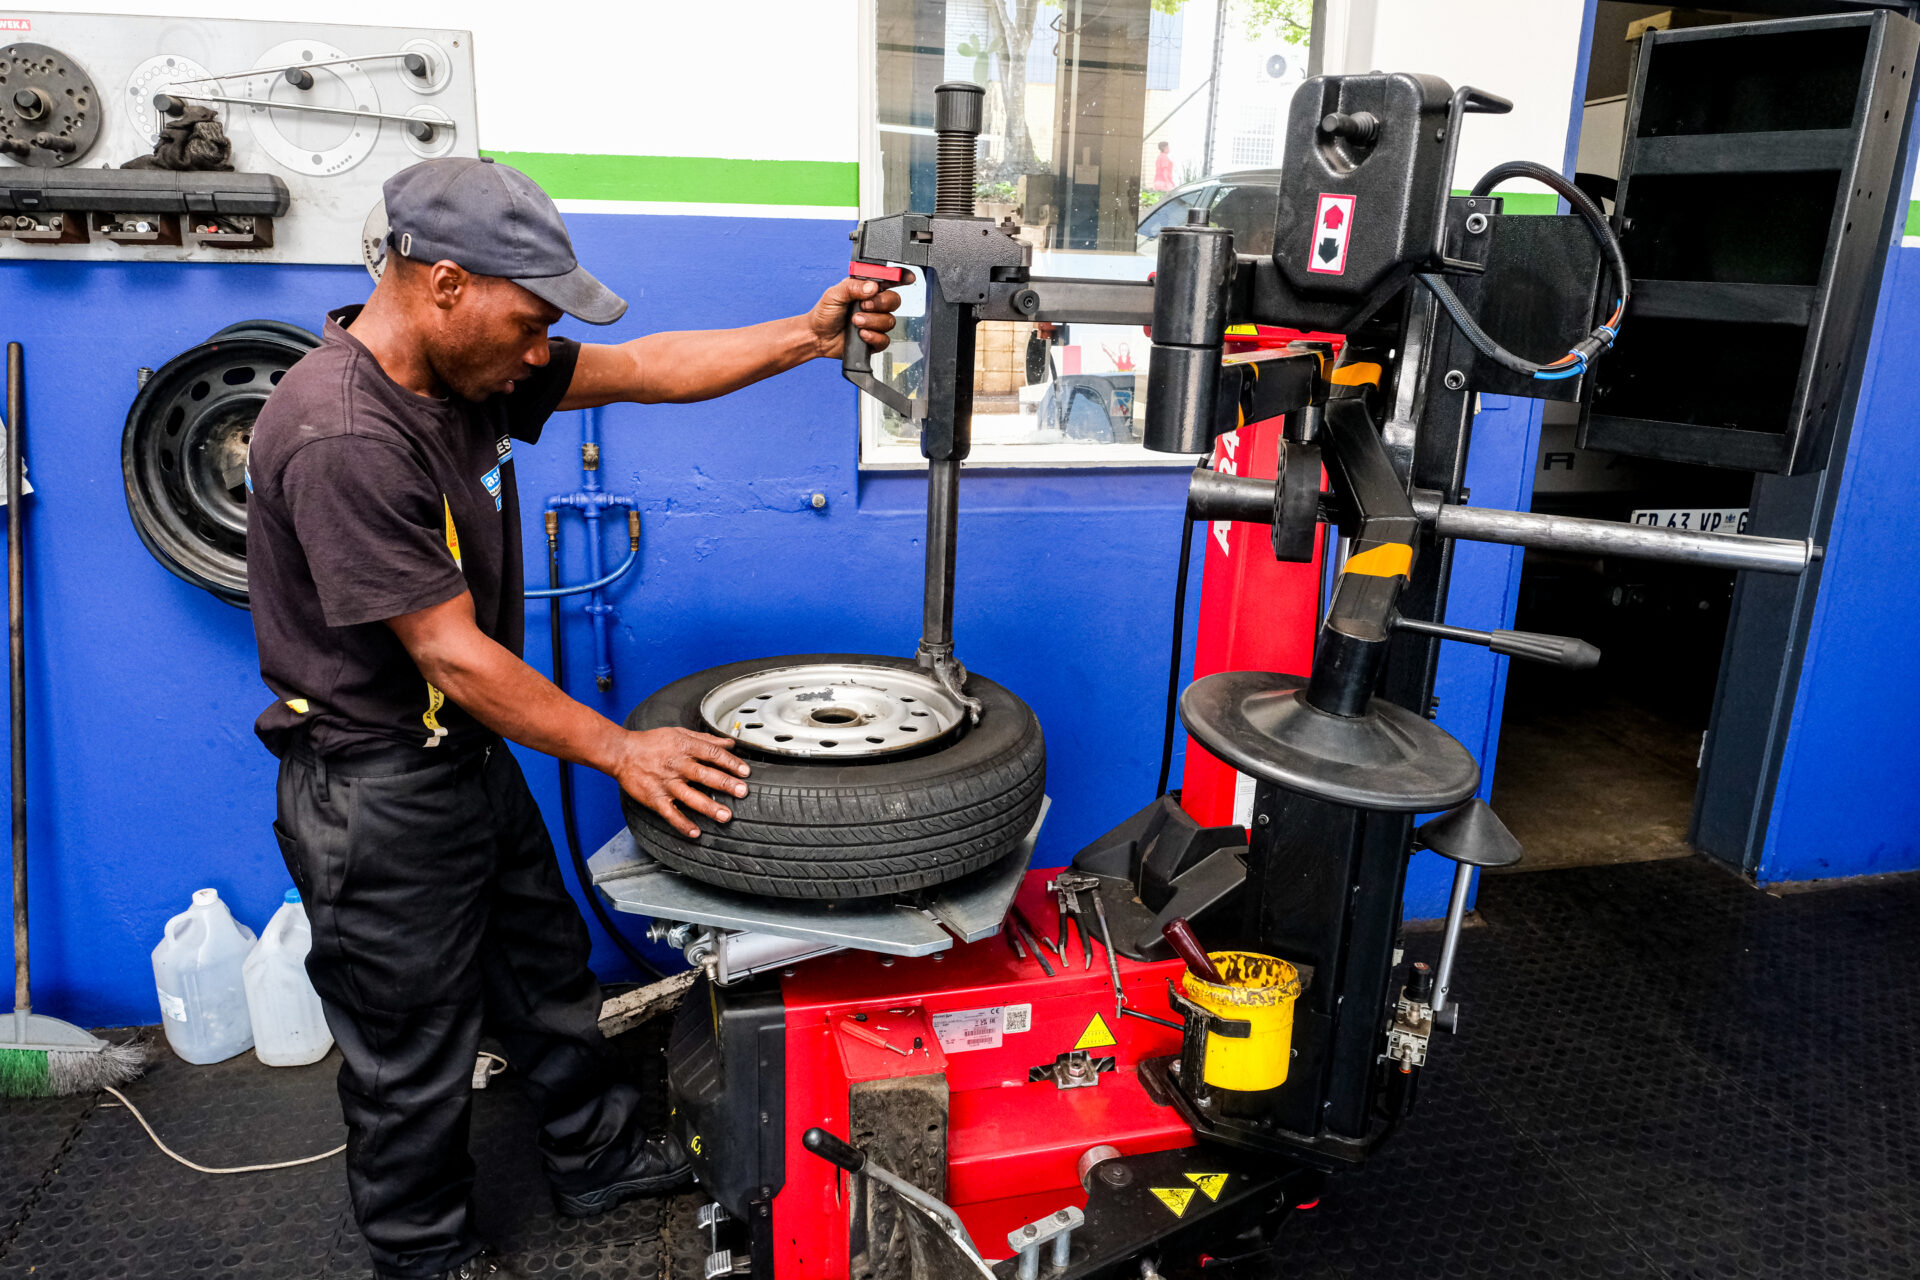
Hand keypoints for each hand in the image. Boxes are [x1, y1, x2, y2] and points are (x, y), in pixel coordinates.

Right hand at [611, 727, 751, 838]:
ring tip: (725, 816)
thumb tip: (730, 743)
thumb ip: (706, 740)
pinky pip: (670, 813)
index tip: (745, 771)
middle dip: (725, 783)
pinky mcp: (655, 798)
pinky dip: (682, 824)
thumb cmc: (651, 743)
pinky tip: (695, 832)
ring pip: (690, 797)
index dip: (730, 762)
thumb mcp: (679, 734)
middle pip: (704, 775)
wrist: (621, 753)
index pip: (712, 754)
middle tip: (742, 791)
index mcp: (684, 747)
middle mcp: (676, 765)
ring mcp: (666, 783)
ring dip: (708, 807)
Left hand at [809, 272, 913, 357]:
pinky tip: (861, 334)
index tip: (908, 277)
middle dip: (880, 303)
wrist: (817, 337)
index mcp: (866, 289)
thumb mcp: (834, 294)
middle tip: (863, 306)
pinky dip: (873, 336)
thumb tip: (872, 287)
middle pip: (894, 300)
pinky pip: (885, 339)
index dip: (901, 277)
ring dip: (872, 321)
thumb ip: (853, 287)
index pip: (889, 280)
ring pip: (890, 320)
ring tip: (855, 321)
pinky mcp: (874, 339)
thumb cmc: (824, 313)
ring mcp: (875, 322)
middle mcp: (874, 305)